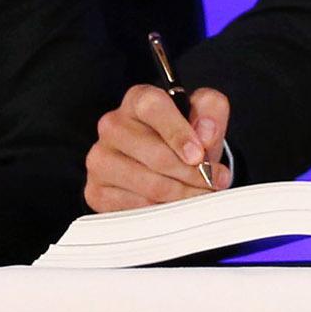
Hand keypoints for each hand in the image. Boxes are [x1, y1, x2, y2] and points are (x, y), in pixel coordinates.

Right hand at [86, 84, 232, 211]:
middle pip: (154, 154)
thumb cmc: (185, 135)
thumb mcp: (205, 112)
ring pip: (147, 184)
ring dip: (181, 194)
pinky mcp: (97, 190)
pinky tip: (176, 206)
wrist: (167, 162)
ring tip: (201, 195)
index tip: (198, 155)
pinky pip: (134, 207)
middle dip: (191, 173)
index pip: (152, 108)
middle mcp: (113, 125)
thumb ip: (211, 111)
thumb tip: (205, 133)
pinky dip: (161, 211)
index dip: (178, 132)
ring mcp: (100, 159)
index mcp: (138, 99)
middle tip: (213, 181)